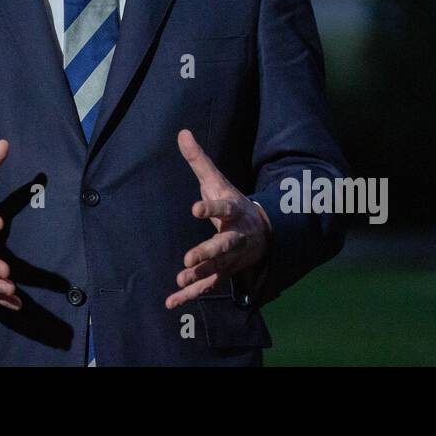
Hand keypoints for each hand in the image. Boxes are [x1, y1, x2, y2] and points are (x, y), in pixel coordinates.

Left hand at [166, 129, 271, 309]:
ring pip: (218, 268)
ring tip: (181, 278)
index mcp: (234, 210)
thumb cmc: (233, 203)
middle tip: (190, 257)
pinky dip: (191, 295)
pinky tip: (172, 302)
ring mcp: (232, 257)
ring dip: (200, 275)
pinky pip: (208, 286)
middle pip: (224, 245)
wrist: (263, 233)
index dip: (211, 208)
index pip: (223, 207)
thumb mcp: (217, 181)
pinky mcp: (225, 273)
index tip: (195, 208)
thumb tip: (182, 132)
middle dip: (209, 252)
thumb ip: (199, 160)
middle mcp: (236, 236)